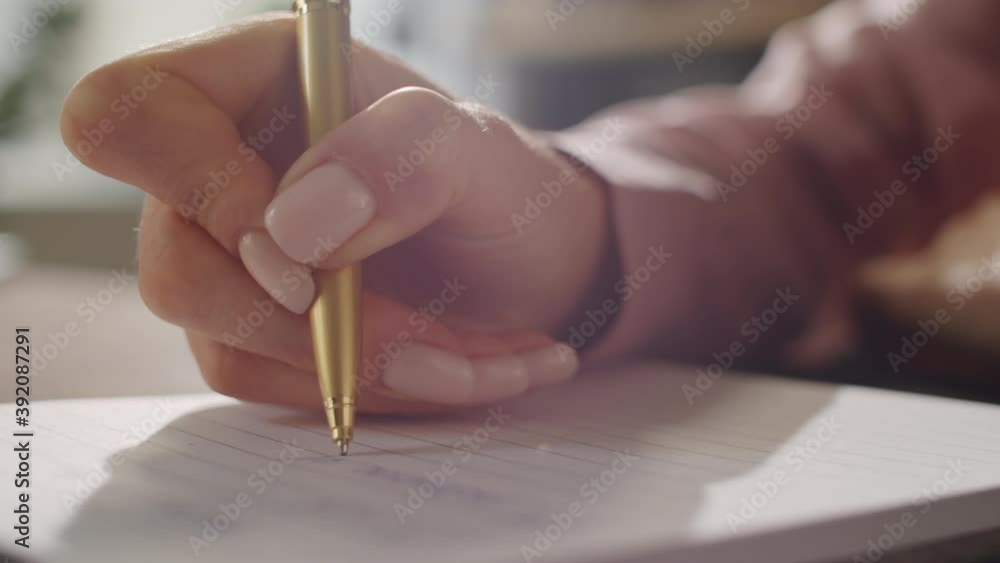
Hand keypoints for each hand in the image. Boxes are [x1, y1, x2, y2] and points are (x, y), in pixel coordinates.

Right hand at [60, 14, 611, 413]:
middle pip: (173, 266)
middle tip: (423, 335)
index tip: (307, 255)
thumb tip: (287, 234)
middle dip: (309, 325)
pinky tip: (449, 374)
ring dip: (357, 369)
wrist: (533, 264)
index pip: (133, 116)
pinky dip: (365, 391)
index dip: (199, 191)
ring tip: (467, 359)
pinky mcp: (257, 328)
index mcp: (254, 82)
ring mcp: (231, 257)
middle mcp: (222, 169)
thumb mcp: (480, 153)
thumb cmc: (504, 188)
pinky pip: (274, 386)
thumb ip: (399, 158)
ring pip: (225, 343)